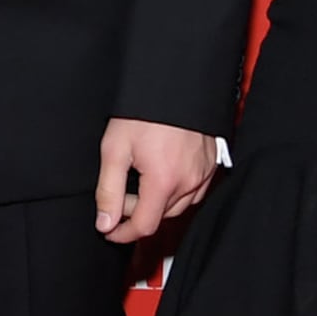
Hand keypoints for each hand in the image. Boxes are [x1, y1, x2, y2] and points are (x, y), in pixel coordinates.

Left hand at [93, 119, 217, 243]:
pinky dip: (175, 192)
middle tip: (119, 192)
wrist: (174, 81)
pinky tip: (161, 174)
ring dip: (156, 202)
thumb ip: (108, 191)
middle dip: (136, 212)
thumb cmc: (144, 110)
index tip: (109, 229)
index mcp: (164, 181)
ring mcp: (203, 174)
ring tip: (139, 179)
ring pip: (178, 206)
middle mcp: (189, 182)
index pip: (144, 226)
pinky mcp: (211, 164)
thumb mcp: (115, 149)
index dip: (122, 234)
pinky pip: (193, 192)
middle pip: (160, 217)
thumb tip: (105, 222)